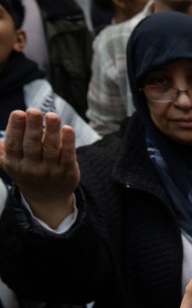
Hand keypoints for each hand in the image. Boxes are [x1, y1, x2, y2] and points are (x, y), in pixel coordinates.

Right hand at [0, 109, 78, 226]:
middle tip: (33, 110)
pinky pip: (68, 156)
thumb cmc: (26, 171)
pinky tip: (68, 129)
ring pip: (51, 148)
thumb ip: (1, 150)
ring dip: (52, 131)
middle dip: (33, 127)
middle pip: (32, 145)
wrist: (48, 198)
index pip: (14, 144)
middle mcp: (32, 168)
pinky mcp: (68, 172)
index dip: (16, 128)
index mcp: (15, 163)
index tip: (18, 112)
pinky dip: (68, 142)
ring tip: (52, 115)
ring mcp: (51, 171)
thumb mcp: (9, 163)